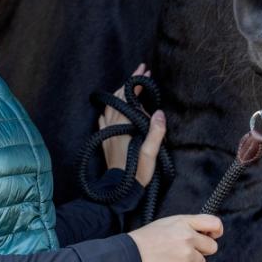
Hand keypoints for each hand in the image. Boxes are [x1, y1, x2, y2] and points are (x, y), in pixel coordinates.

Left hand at [99, 61, 166, 186]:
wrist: (119, 190)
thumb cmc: (136, 172)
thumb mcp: (151, 154)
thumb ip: (155, 132)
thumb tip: (158, 112)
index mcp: (124, 126)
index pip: (129, 97)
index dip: (137, 83)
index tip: (144, 71)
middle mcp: (113, 126)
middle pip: (118, 99)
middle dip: (129, 85)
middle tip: (140, 74)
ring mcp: (107, 133)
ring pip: (110, 107)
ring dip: (119, 95)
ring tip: (128, 88)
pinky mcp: (104, 141)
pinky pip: (103, 120)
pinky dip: (108, 111)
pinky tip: (109, 111)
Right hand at [126, 214, 222, 261]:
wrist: (130, 254)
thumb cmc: (147, 237)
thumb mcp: (168, 222)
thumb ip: (188, 225)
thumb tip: (206, 233)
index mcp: (185, 222)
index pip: (214, 223)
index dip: (216, 231)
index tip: (212, 236)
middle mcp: (188, 237)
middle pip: (212, 247)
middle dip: (202, 250)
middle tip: (186, 250)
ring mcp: (186, 254)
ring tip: (173, 258)